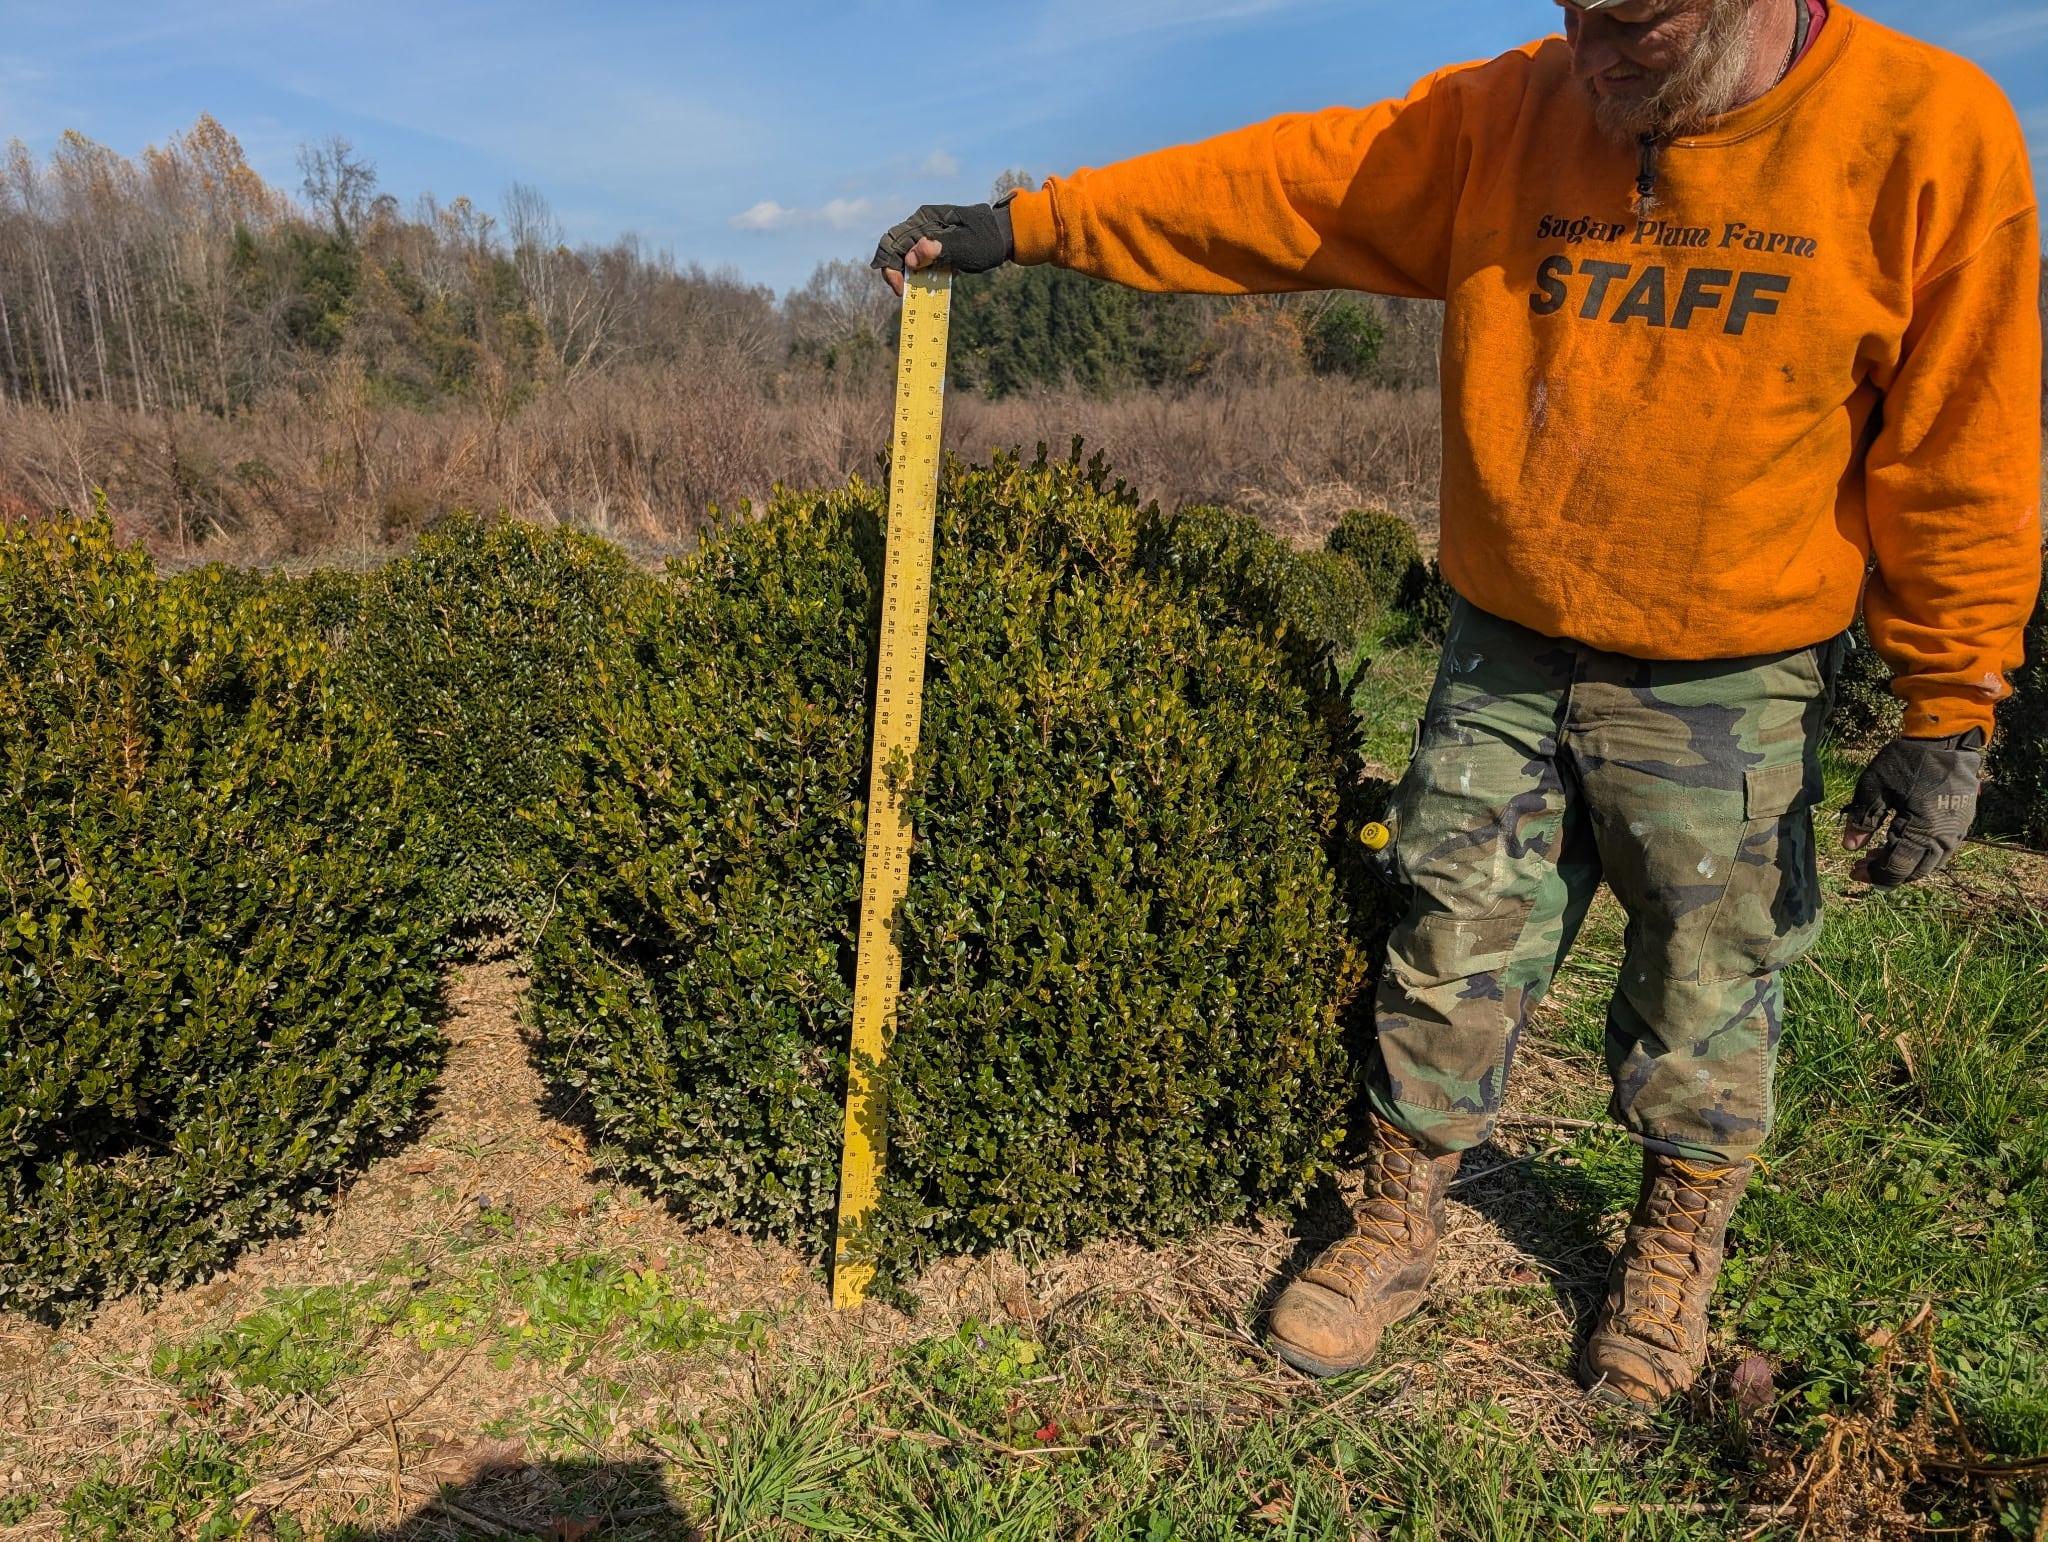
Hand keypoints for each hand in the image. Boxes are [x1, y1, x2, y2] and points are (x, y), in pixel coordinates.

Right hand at [871, 203, 1013, 295]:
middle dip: (897, 274)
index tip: (901, 288)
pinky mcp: (934, 245)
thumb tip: (910, 257)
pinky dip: (923, 274)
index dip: (890, 267)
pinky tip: (940, 278)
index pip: (893, 242)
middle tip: (908, 293)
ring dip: (911, 275)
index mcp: (925, 219)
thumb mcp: (966, 247)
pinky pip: (919, 260)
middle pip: (895, 250)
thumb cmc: (988, 239)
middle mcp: (921, 225)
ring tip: (927, 287)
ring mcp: (927, 235)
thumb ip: (939, 250)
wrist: (1005, 235)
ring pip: (905, 257)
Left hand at [1841, 729, 1985, 887]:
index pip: (1896, 868)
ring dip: (1904, 864)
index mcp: (1922, 831)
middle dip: (1887, 872)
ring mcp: (1958, 831)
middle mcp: (1945, 837)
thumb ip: (1862, 819)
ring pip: (1929, 863)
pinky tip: (1900, 842)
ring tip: (1878, 853)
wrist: (1946, 739)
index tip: (1852, 870)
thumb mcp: (1874, 787)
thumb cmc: (1906, 761)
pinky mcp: (1962, 823)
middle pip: (1914, 871)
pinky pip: (1940, 850)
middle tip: (1863, 862)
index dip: (1873, 874)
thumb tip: (1850, 848)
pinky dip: (1919, 853)